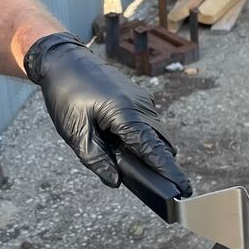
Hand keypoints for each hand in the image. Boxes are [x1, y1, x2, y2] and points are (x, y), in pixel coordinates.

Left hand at [24, 32, 190, 194]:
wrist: (64, 60)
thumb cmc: (66, 94)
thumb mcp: (74, 132)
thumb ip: (96, 159)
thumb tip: (116, 181)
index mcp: (124, 113)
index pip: (153, 148)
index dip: (168, 171)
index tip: (184, 188)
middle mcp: (140, 104)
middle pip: (161, 142)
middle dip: (162, 164)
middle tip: (160, 188)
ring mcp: (141, 98)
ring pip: (156, 132)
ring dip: (150, 150)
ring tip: (134, 166)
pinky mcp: (137, 96)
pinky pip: (148, 121)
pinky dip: (143, 136)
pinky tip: (124, 145)